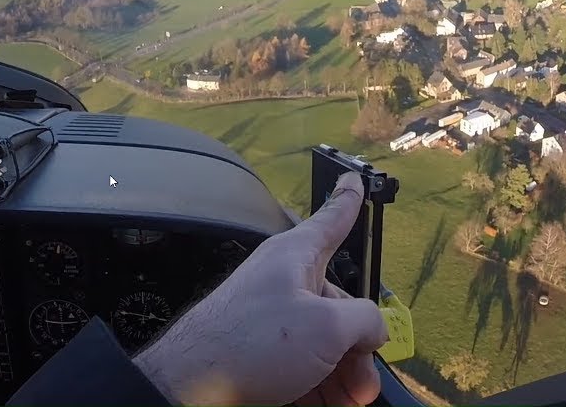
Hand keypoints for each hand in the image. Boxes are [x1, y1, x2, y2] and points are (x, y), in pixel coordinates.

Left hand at [134, 171, 387, 405]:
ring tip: (348, 401)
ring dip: (343, 373)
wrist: (191, 387)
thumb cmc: (253, 343)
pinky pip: (300, 366)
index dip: (349, 201)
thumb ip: (365, 320)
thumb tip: (374, 330)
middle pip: (337, 304)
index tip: (354, 180)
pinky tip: (326, 405)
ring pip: (322, 342)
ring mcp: (269, 320)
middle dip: (359, 345)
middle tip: (364, 382)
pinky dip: (319, 386)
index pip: (332, 219)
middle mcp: (283, 282)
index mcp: (297, 257)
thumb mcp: (327, 326)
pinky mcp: (258, 354)